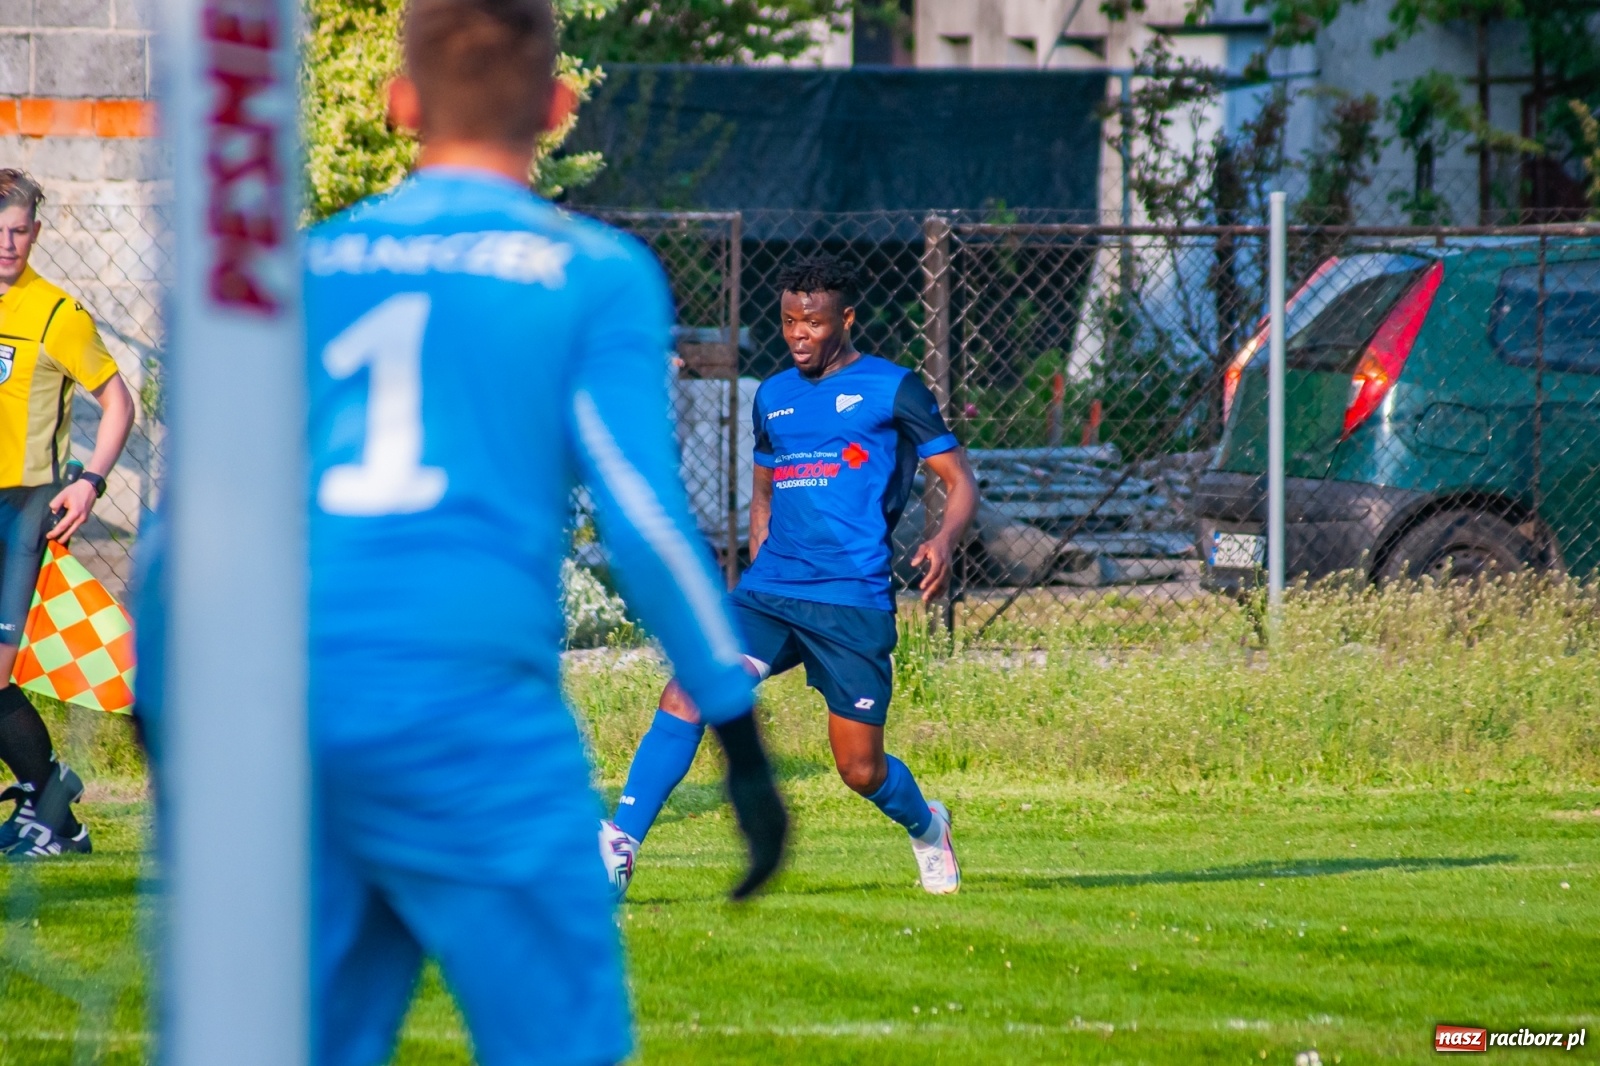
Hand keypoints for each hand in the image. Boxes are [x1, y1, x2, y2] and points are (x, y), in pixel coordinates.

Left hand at [46, 479, 97, 541]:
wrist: (90, 486)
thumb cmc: (76, 490)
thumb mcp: (63, 494)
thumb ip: (56, 503)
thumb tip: (54, 511)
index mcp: (74, 513)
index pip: (63, 526)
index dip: (55, 532)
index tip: (48, 536)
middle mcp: (81, 518)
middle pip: (70, 532)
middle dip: (63, 538)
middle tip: (55, 542)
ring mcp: (84, 518)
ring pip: (74, 529)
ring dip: (67, 534)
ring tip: (60, 537)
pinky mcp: (86, 517)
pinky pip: (77, 525)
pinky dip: (71, 529)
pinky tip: (67, 529)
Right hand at [710, 712, 787, 899]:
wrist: (750, 765)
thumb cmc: (746, 777)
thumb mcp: (751, 801)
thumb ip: (752, 818)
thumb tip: (747, 824)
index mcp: (781, 824)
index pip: (776, 855)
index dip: (765, 871)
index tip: (752, 882)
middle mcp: (781, 831)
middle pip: (774, 866)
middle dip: (759, 884)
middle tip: (743, 898)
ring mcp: (772, 834)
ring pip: (766, 871)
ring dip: (751, 888)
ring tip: (736, 900)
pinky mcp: (761, 836)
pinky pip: (756, 868)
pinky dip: (746, 884)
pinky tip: (735, 893)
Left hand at [910, 536, 953, 601]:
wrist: (948, 543)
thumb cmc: (934, 545)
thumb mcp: (925, 546)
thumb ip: (919, 554)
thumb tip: (913, 564)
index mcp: (940, 560)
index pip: (935, 571)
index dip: (929, 580)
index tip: (921, 586)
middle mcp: (946, 567)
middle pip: (940, 581)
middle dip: (932, 590)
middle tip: (924, 599)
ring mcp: (949, 571)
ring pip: (944, 585)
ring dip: (936, 593)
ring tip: (928, 601)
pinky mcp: (949, 575)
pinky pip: (946, 585)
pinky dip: (941, 592)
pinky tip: (935, 598)